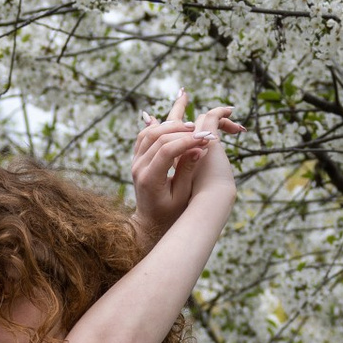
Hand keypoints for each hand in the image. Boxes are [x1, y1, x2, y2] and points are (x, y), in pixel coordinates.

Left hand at [130, 92, 236, 238]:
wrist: (150, 220)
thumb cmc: (170, 212)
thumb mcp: (182, 195)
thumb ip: (188, 171)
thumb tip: (198, 148)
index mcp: (149, 179)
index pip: (167, 151)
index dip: (187, 141)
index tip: (207, 138)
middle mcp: (138, 167)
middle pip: (157, 137)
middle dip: (181, 131)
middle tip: (202, 130)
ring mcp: (135, 161)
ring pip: (149, 132)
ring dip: (170, 125)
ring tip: (191, 125)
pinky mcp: (136, 157)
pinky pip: (144, 135)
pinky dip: (159, 126)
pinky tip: (173, 122)